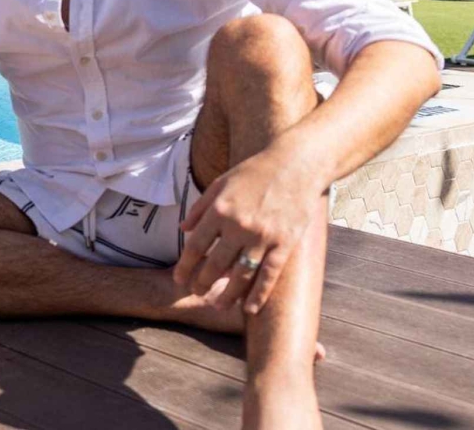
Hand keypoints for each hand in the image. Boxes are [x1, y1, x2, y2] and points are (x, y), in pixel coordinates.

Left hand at [173, 147, 323, 314]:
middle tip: (196, 293)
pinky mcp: (284, 243)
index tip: (179, 280)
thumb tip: (183, 228)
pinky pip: (269, 275)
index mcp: (220, 209)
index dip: (185, 266)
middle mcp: (239, 225)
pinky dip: (258, 295)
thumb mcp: (221, 182)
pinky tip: (249, 309)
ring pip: (241, 275)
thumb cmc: (255, 172)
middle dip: (202, 282)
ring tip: (218, 305)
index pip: (196, 246)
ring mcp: (263, 236)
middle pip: (215, 264)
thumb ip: (200, 207)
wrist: (295, 165)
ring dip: (228, 294)